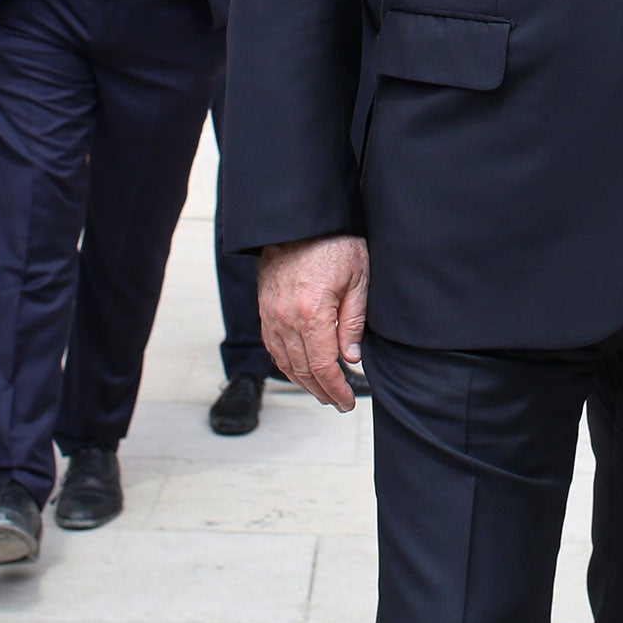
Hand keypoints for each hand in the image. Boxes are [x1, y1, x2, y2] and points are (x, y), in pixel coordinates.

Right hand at [257, 234, 369, 408]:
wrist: (300, 220)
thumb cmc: (334, 243)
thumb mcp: (358, 279)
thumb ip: (353, 321)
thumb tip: (351, 358)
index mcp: (312, 314)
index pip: (323, 366)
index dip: (336, 389)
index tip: (347, 401)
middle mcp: (285, 319)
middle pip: (302, 370)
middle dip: (322, 391)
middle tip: (338, 402)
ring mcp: (271, 315)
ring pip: (284, 362)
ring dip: (303, 382)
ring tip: (322, 392)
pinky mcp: (265, 308)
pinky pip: (272, 346)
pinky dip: (286, 364)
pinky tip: (299, 369)